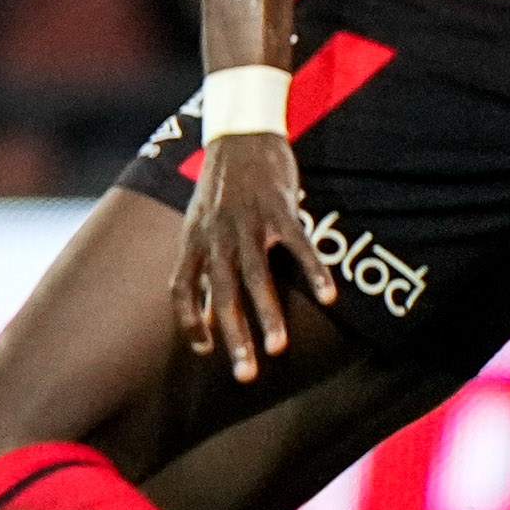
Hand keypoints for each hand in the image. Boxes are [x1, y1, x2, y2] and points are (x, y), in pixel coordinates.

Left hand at [172, 131, 335, 382]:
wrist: (239, 135)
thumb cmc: (220, 189)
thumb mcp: (197, 223)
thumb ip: (199, 262)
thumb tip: (200, 307)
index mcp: (192, 241)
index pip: (180, 291)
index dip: (190, 322)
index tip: (207, 351)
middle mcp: (215, 236)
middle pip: (220, 293)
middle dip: (233, 336)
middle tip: (245, 374)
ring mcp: (247, 222)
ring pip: (256, 276)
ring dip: (268, 315)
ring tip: (279, 349)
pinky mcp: (279, 208)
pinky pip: (298, 245)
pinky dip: (313, 271)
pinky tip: (329, 297)